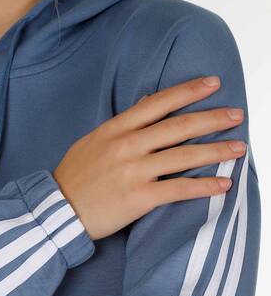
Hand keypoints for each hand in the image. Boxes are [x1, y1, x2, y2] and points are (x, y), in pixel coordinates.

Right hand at [52, 74, 246, 239]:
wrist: (56, 212)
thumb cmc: (73, 179)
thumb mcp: (91, 142)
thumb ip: (120, 126)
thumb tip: (146, 105)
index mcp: (115, 130)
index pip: (158, 103)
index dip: (188, 91)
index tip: (212, 83)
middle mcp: (127, 146)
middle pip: (178, 127)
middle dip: (212, 118)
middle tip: (237, 115)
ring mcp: (134, 171)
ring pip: (184, 156)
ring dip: (216, 151)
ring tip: (239, 148)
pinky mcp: (139, 198)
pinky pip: (179, 189)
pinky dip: (204, 186)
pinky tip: (223, 184)